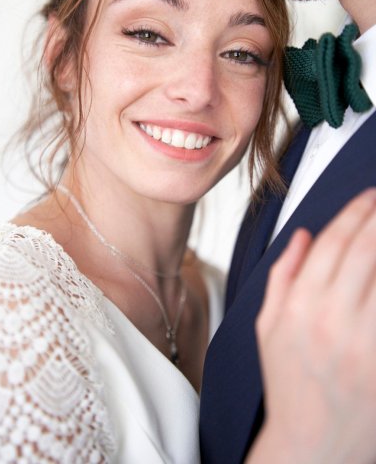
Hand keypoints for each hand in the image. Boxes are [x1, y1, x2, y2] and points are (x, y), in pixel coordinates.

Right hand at [248, 188, 375, 463]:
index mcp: (298, 306)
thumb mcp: (268, 327)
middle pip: (364, 249)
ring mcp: (363, 343)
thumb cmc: (289, 384)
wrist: (312, 446)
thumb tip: (302, 234)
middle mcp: (330, 319)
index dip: (355, 212)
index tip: (369, 195)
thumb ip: (283, 276)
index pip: (331, 242)